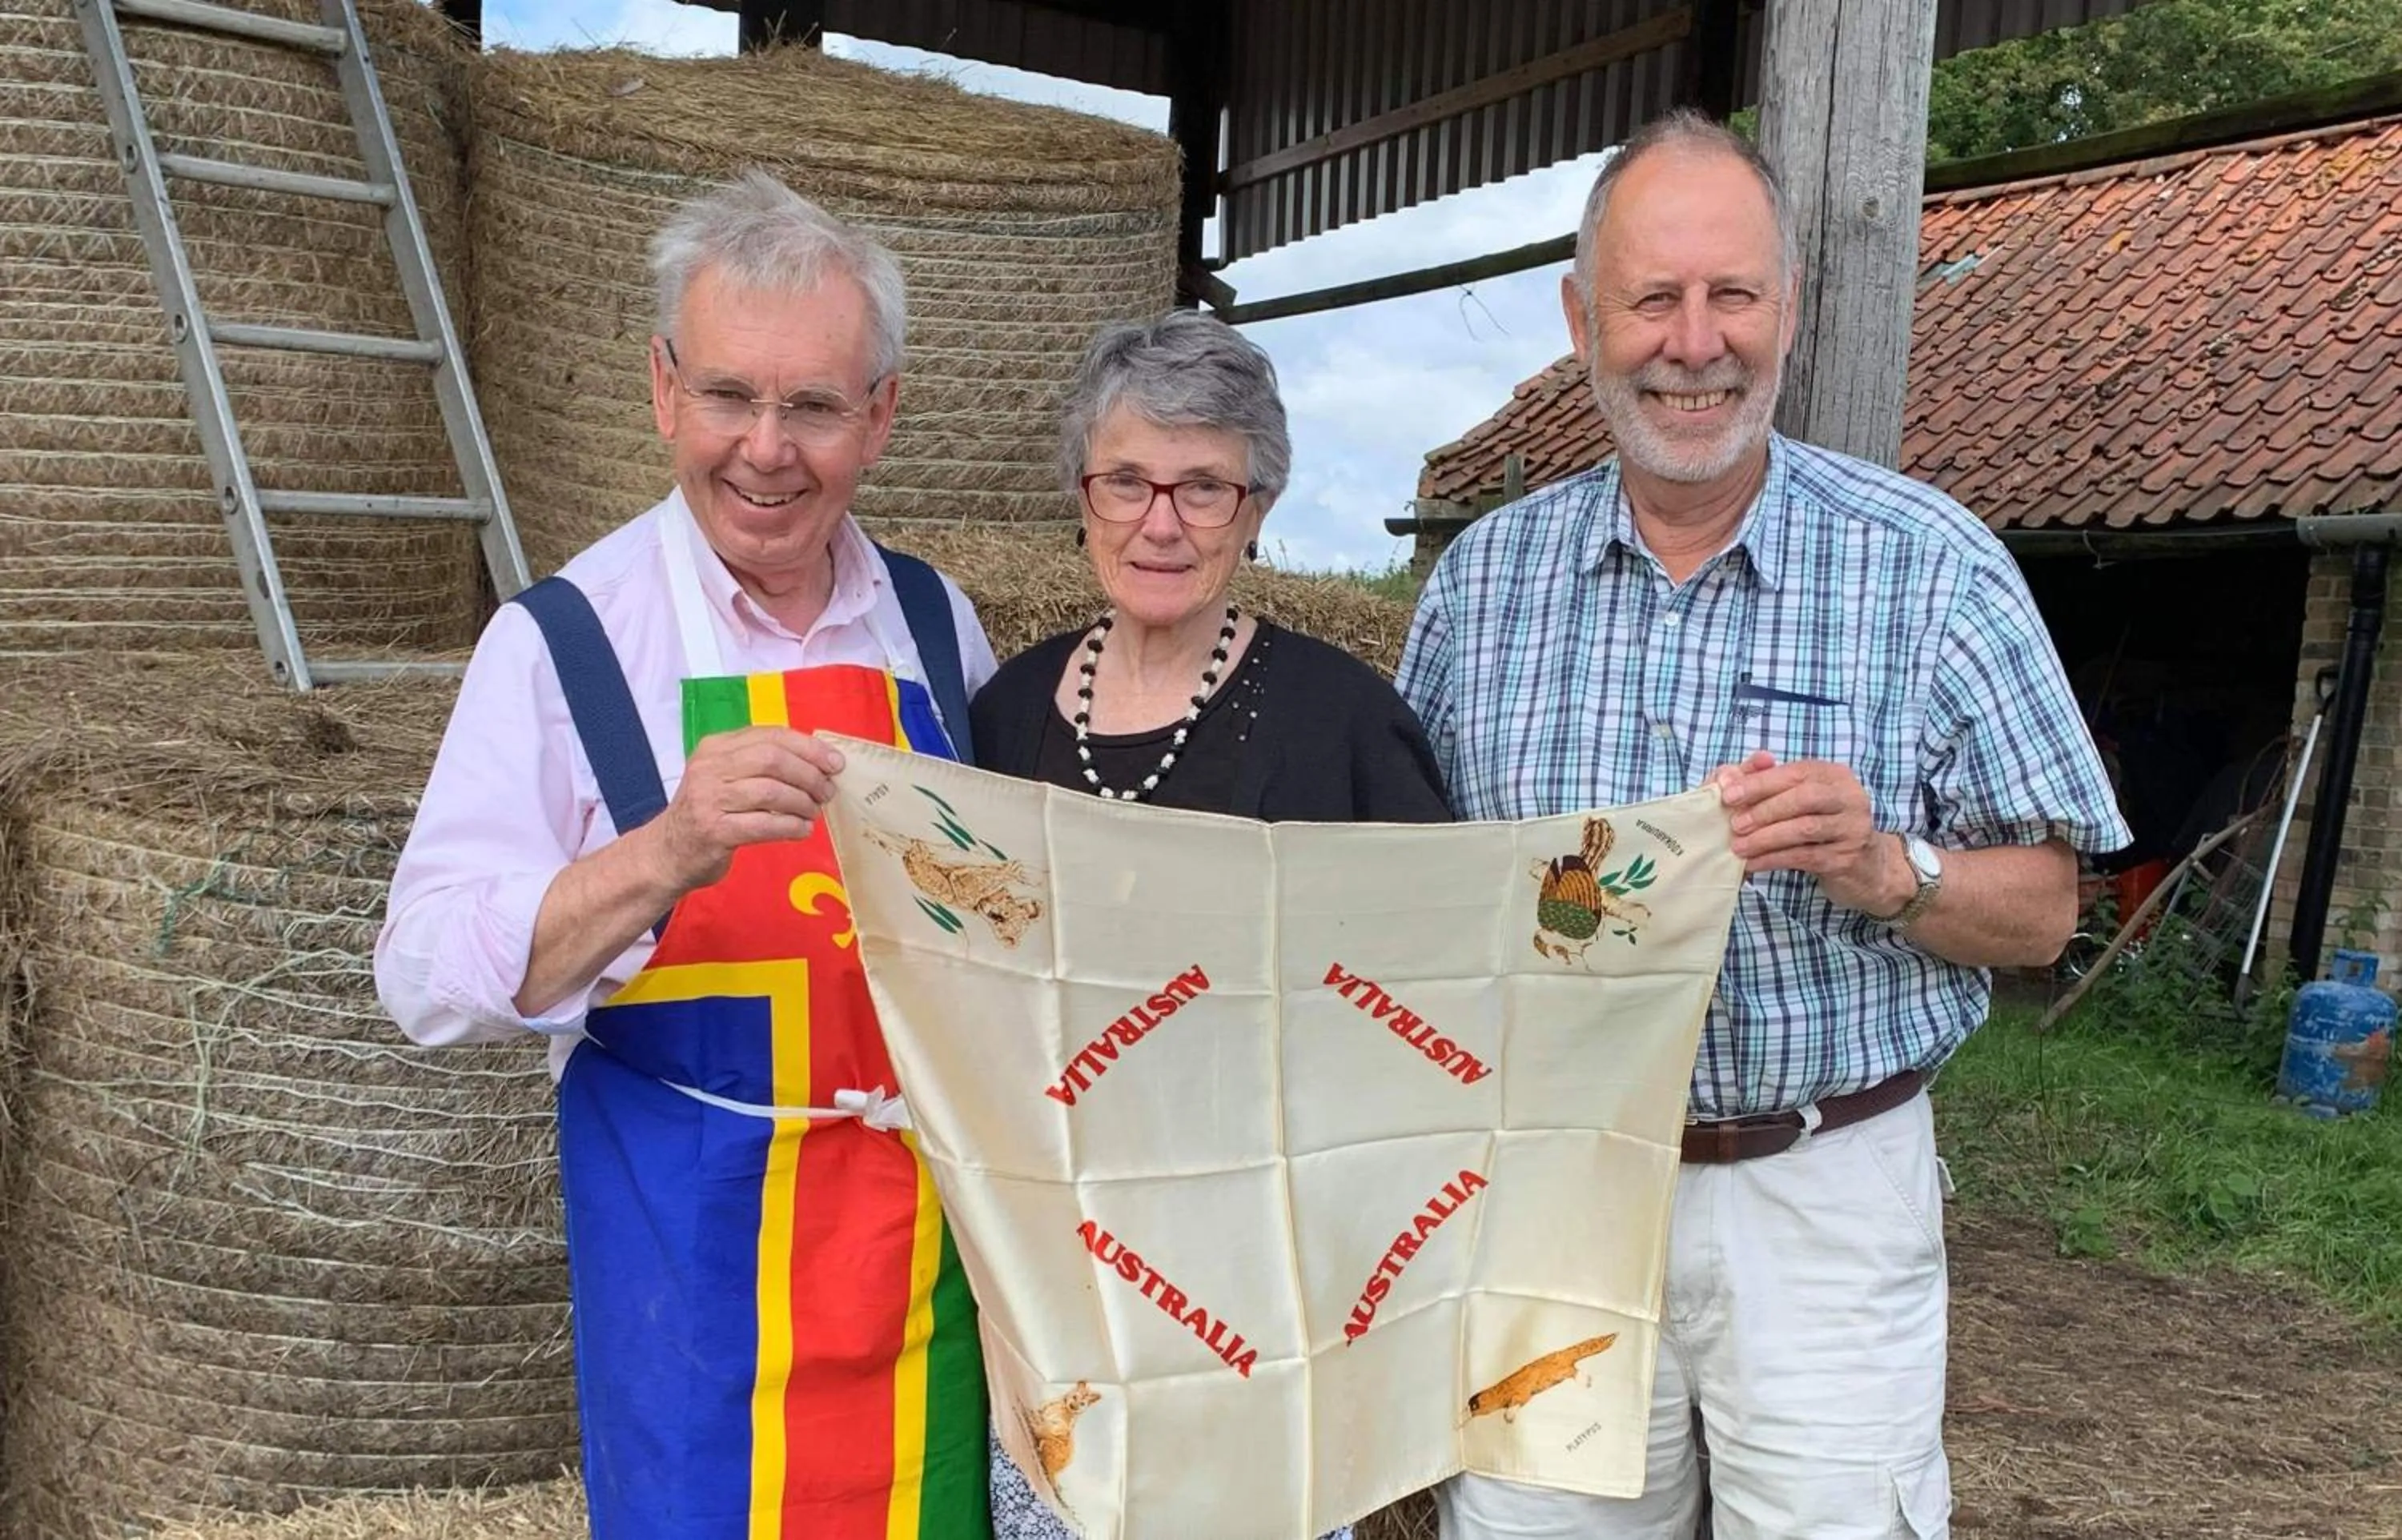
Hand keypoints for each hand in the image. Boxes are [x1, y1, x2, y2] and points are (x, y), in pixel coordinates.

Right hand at [647, 727, 844, 893]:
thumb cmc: (708, 812)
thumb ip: (762, 764)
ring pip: (771, 792)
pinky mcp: (714, 831)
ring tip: (813, 812)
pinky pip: (764, 825)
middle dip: (809, 775)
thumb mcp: (726, 777)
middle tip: (826, 791)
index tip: (835, 763)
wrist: (667, 852)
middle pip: (772, 760)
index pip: (771, 735)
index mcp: (716, 747)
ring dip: (802, 803)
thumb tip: (819, 762)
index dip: (809, 748)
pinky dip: (791, 827)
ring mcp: (709, 799)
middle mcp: (709, 768)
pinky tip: (801, 830)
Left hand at [1708, 752, 1907, 916]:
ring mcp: (1853, 828)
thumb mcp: (1801, 803)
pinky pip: (1805, 856)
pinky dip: (1774, 859)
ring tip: (1739, 846)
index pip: (1796, 773)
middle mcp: (1850, 797)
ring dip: (1766, 837)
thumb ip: (1767, 785)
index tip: (1728, 795)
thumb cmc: (1823, 829)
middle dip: (1764, 809)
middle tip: (1735, 824)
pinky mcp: (1847, 858)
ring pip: (1804, 828)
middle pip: (1803, 797)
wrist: (1866, 869)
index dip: (1760, 783)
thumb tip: (1727, 774)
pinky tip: (1753, 864)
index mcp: (1836, 776)